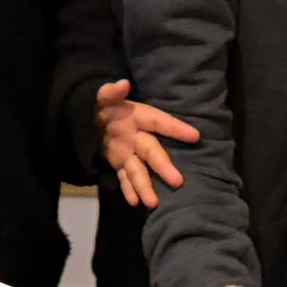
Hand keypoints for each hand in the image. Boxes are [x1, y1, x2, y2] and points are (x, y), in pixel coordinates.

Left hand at [96, 79, 200, 208]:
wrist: (91, 121)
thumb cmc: (104, 107)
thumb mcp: (103, 97)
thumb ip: (110, 92)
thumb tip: (123, 83)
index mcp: (139, 118)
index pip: (159, 122)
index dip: (175, 128)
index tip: (195, 136)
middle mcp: (139, 137)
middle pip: (152, 152)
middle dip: (163, 167)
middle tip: (178, 181)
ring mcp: (130, 153)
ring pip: (139, 171)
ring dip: (146, 186)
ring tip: (152, 203)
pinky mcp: (120, 165)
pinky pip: (124, 178)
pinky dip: (129, 190)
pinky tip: (134, 202)